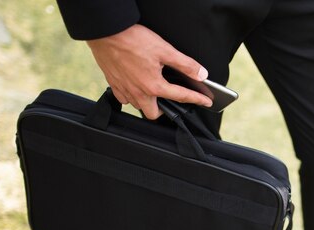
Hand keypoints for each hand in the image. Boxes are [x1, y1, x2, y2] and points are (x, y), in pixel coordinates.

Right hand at [86, 24, 212, 119]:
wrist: (106, 32)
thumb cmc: (132, 39)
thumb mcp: (165, 50)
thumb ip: (185, 64)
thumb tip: (201, 74)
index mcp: (154, 86)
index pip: (181, 97)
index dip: (197, 99)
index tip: (206, 102)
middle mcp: (138, 92)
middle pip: (154, 113)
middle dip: (164, 110)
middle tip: (170, 100)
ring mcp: (124, 90)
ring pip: (138, 106)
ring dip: (147, 102)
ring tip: (153, 91)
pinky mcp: (113, 84)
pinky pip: (124, 98)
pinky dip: (131, 96)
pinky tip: (135, 86)